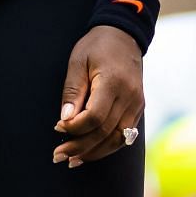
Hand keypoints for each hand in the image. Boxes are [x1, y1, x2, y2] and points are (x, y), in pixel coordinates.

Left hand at [55, 25, 144, 167]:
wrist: (125, 36)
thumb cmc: (97, 47)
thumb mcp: (78, 62)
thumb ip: (73, 92)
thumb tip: (65, 120)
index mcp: (114, 82)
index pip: (95, 117)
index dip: (75, 127)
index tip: (57, 127)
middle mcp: (130, 96)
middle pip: (105, 132)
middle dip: (80, 147)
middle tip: (58, 155)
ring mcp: (137, 104)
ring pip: (117, 139)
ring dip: (94, 152)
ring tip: (72, 160)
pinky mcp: (138, 108)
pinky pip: (124, 135)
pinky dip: (107, 146)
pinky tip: (90, 151)